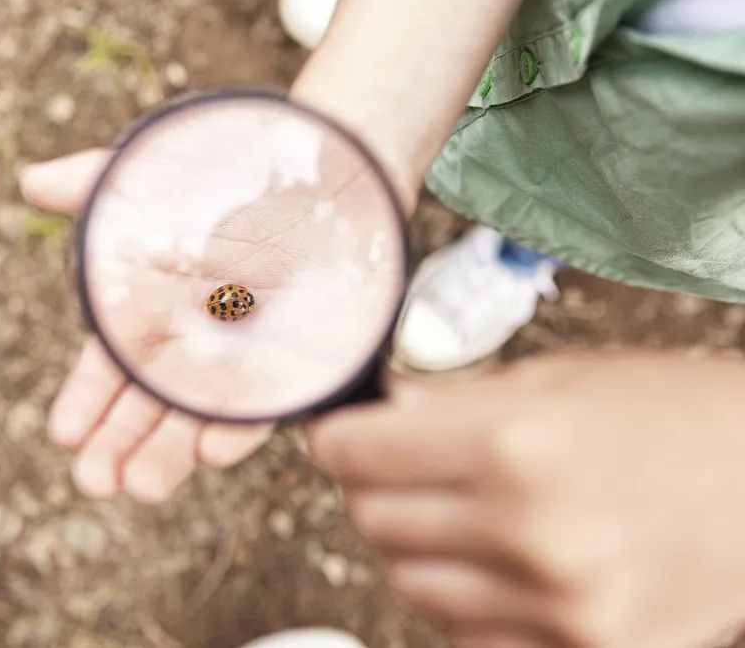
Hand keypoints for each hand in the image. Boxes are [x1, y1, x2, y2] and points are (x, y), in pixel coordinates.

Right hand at [20, 131, 398, 501]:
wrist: (313, 172)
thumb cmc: (224, 176)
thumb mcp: (149, 180)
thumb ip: (91, 184)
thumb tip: (28, 180)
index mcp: (146, 314)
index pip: (106, 372)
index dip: (85, 403)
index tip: (63, 434)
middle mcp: (186, 346)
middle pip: (144, 410)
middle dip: (118, 447)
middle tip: (96, 483)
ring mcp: (236, 361)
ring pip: (196, 420)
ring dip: (170, 456)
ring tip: (144, 488)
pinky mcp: (287, 366)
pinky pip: (261, 406)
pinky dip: (238, 429)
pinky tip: (214, 451)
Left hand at [307, 352, 744, 647]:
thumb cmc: (665, 413)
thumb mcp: (554, 380)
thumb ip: (452, 406)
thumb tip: (377, 418)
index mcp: (512, 442)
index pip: (357, 454)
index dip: (337, 441)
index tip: (338, 436)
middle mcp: (526, 531)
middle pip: (371, 521)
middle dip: (370, 489)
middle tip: (395, 469)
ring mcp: (556, 605)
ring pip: (407, 584)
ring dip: (413, 546)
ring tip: (454, 514)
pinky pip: (465, 633)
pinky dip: (461, 599)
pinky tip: (495, 561)